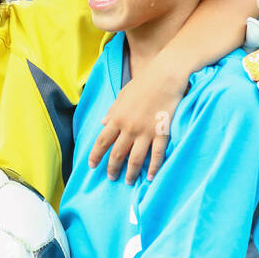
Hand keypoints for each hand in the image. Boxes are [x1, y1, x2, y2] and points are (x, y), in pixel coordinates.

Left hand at [88, 60, 182, 182]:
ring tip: (129, 182)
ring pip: (135, 159)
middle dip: (112, 168)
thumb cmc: (144, 83)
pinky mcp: (162, 133)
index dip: (95, 156)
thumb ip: (112, 112)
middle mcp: (129, 128)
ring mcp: (146, 132)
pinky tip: (151, 177)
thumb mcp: (122, 95)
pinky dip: (154, 168)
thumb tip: (103, 124)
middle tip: (111, 177)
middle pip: (117, 154)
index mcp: (117, 119)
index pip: (102, 142)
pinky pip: (157, 155)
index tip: (92, 166)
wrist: (166, 75)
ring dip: (131, 173)